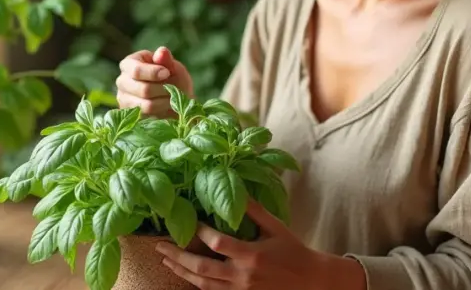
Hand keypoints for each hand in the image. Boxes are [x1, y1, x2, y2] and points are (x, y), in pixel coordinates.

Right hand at [115, 46, 192, 117]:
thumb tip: (162, 51)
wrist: (174, 98)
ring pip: (146, 105)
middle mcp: (122, 81)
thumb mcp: (172, 66)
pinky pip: (148, 117)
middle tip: (174, 88)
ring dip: (165, 102)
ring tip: (173, 97)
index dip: (153, 73)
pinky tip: (167, 107)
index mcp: (129, 64)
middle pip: (143, 90)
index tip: (167, 73)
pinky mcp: (130, 115)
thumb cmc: (171, 77)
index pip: (136, 71)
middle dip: (163, 90)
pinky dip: (162, 112)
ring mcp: (124, 99)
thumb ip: (166, 59)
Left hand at [155, 200, 366, 289]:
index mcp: (251, 255)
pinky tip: (185, 275)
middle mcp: (242, 276)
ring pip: (202, 284)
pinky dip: (196, 285)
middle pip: (201, 268)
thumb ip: (255, 211)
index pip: (217, 244)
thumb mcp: (276, 227)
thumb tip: (237, 190)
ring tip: (166, 260)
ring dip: (181, 271)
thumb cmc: (293, 251)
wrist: (311, 282)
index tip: (189, 221)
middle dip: (177, 256)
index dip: (200, 232)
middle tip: (159, 245)